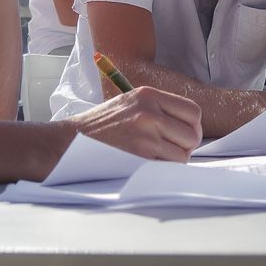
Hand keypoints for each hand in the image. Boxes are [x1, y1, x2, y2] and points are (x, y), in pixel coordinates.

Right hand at [69, 86, 202, 160]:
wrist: (71, 141)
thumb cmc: (102, 125)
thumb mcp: (130, 103)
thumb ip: (159, 109)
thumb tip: (190, 126)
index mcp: (149, 95)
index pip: (193, 111)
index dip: (193, 126)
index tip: (185, 134)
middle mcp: (149, 113)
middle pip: (192, 135)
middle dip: (186, 146)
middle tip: (173, 150)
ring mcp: (145, 136)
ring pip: (182, 155)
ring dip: (173, 161)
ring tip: (154, 157)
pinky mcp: (139, 158)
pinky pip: (166, 168)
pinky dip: (160, 170)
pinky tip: (145, 164)